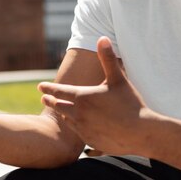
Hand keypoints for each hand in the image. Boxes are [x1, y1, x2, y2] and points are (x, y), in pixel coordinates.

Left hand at [38, 37, 156, 155]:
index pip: (60, 91)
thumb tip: (102, 37)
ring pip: (67, 120)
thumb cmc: (131, 104)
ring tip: (61, 111)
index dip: (49, 88)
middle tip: (44, 98)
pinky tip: (78, 126)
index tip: (40, 87)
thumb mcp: (118, 79)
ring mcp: (84, 130)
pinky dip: (75, 127)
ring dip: (62, 114)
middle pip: (59, 107)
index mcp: (83, 97)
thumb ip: (107, 58)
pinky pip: (78, 133)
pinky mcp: (91, 141)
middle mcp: (79, 114)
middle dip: (50, 101)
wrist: (141, 132)